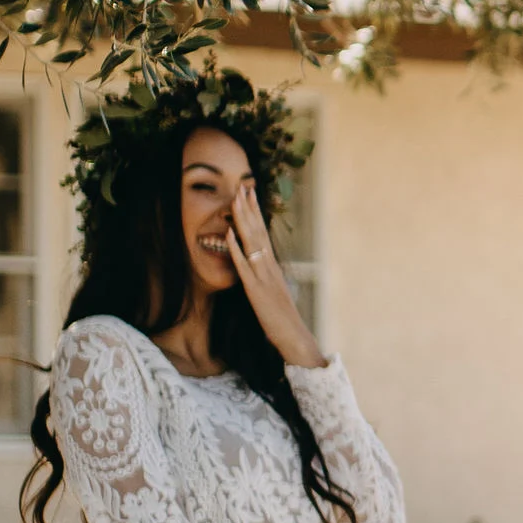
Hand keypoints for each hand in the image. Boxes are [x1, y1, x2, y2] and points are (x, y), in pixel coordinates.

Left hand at [223, 176, 325, 369]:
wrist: (294, 337)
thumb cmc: (283, 320)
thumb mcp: (273, 293)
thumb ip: (266, 278)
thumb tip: (258, 267)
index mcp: (273, 267)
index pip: (263, 233)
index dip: (255, 213)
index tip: (249, 193)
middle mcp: (269, 267)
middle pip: (258, 232)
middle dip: (249, 208)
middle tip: (242, 185)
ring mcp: (263, 277)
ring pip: (252, 243)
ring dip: (243, 220)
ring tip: (235, 200)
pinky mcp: (256, 290)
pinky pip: (243, 266)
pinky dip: (235, 249)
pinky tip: (228, 234)